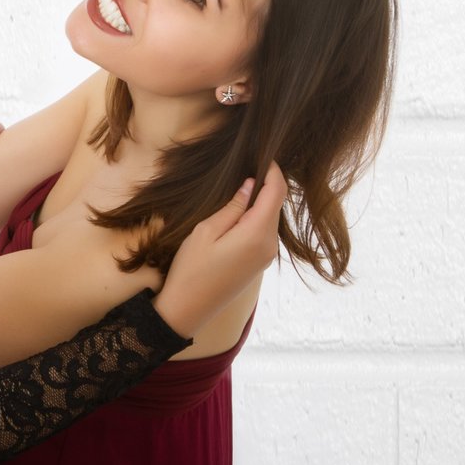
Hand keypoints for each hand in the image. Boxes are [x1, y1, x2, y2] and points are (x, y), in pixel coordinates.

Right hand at [152, 163, 287, 338]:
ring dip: (261, 201)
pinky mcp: (260, 263)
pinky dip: (257, 217)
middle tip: (249, 165)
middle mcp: (269, 245)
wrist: (188, 309)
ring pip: (270, 219)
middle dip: (267, 184)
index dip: (274, 171)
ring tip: (242, 185)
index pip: (276, 193)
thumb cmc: (191, 269)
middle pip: (276, 205)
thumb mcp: (206, 231)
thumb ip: (233, 207)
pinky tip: (240, 210)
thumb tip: (251, 185)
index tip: (263, 155)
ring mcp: (266, 257)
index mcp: (257, 235)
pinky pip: (264, 232)